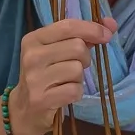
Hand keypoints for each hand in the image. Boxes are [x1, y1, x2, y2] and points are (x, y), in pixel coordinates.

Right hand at [5, 17, 117, 134]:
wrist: (23, 110)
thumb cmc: (44, 76)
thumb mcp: (55, 52)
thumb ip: (81, 37)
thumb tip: (110, 24)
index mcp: (33, 39)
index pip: (68, 26)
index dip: (92, 28)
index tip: (107, 34)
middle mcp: (32, 56)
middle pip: (77, 47)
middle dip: (85, 58)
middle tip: (76, 67)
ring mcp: (35, 78)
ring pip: (77, 69)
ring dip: (79, 78)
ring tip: (66, 82)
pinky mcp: (42, 99)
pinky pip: (75, 90)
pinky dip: (76, 93)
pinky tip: (65, 94)